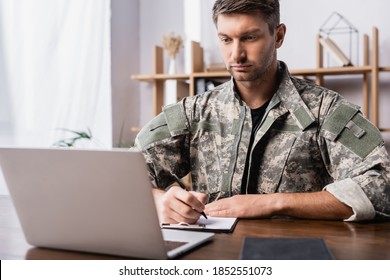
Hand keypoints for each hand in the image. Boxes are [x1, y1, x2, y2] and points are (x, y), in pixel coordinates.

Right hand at [153, 187, 207, 223]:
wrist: (160, 202)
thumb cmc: (176, 198)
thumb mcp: (187, 192)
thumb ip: (198, 196)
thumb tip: (203, 201)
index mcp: (174, 191)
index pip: (189, 198)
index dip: (198, 204)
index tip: (202, 207)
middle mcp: (168, 200)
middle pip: (186, 211)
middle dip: (196, 214)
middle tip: (198, 214)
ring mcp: (165, 211)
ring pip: (184, 219)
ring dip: (192, 220)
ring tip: (193, 217)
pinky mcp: (165, 220)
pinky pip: (179, 224)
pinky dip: (186, 223)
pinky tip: (186, 219)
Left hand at [205, 192, 353, 219]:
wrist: (274, 202)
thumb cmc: (262, 204)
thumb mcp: (248, 203)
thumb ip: (238, 205)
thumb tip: (229, 209)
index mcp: (235, 199)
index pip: (218, 203)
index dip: (209, 207)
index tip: (200, 210)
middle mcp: (234, 199)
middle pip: (216, 204)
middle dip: (205, 209)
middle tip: (194, 212)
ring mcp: (237, 204)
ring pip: (218, 207)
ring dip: (209, 211)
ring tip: (199, 214)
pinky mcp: (240, 209)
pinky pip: (225, 211)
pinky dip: (217, 213)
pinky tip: (211, 215)